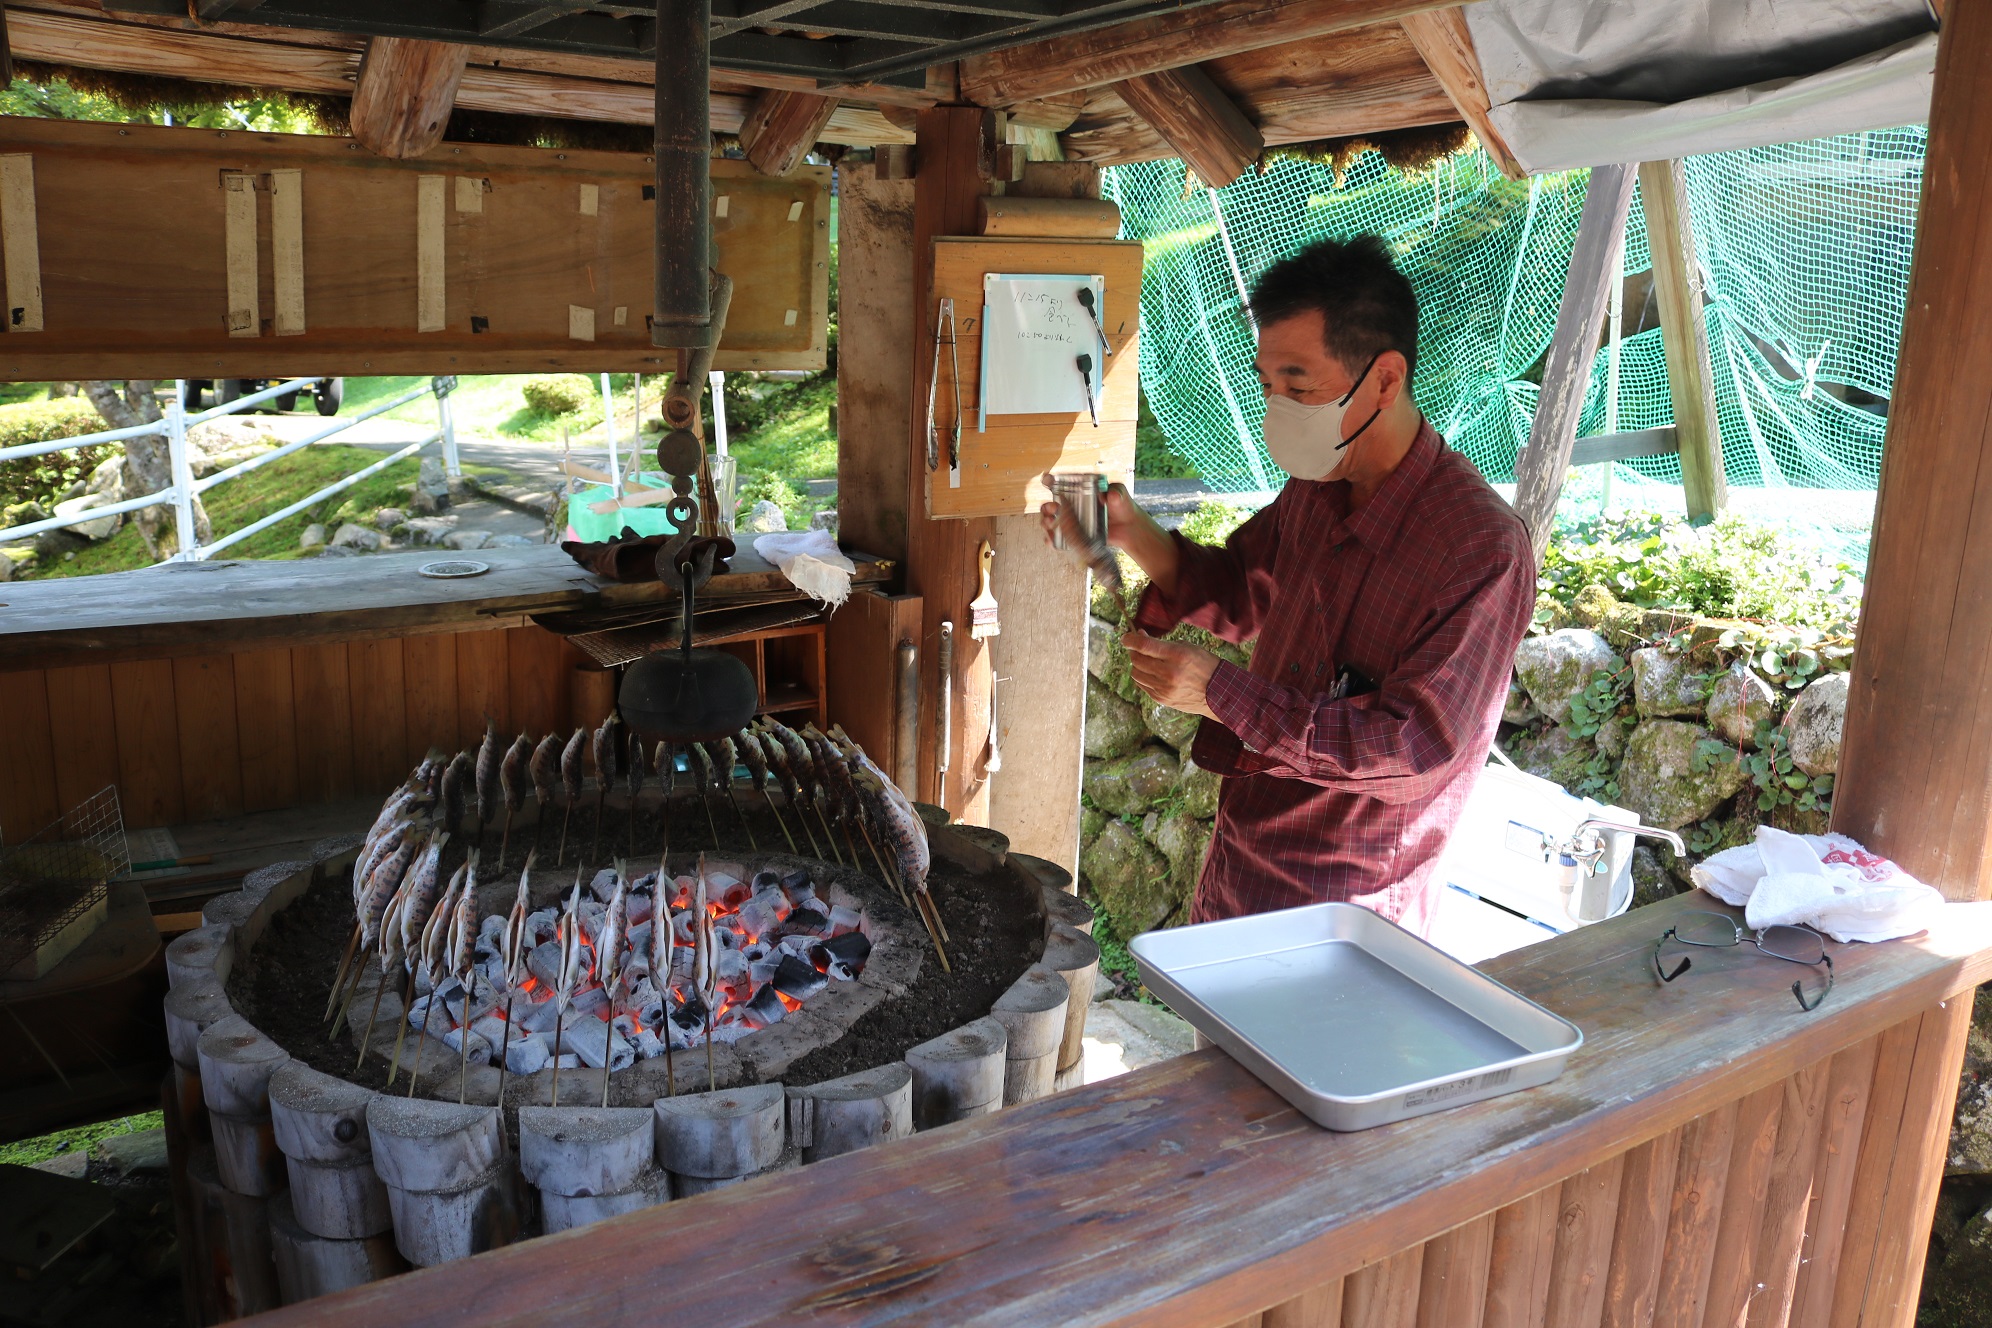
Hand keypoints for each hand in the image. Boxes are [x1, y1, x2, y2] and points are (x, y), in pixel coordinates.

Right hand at [1038, 474, 1179, 594]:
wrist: (1129, 527)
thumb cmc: (1123, 505)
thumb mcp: (1120, 493)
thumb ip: (1116, 492)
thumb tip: (1111, 496)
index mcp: (1078, 493)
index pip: (1059, 486)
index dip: (1049, 482)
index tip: (1046, 480)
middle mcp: (1071, 507)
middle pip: (1050, 506)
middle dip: (1045, 508)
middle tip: (1053, 508)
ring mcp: (1071, 523)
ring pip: (1050, 523)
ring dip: (1045, 523)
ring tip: (1050, 524)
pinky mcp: (1074, 538)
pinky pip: (1058, 540)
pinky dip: (1051, 540)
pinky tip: (1050, 541)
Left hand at [1123, 630, 1220, 719]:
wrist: (1218, 692)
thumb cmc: (1204, 664)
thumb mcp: (1187, 647)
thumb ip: (1163, 644)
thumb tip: (1140, 638)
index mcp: (1177, 656)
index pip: (1144, 646)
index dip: (1130, 640)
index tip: (1125, 637)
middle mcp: (1168, 673)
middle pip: (1137, 660)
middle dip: (1133, 650)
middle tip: (1137, 646)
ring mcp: (1164, 689)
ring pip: (1136, 673)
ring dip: (1138, 664)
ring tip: (1147, 660)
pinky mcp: (1162, 699)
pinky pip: (1143, 685)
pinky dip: (1144, 676)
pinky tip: (1153, 672)